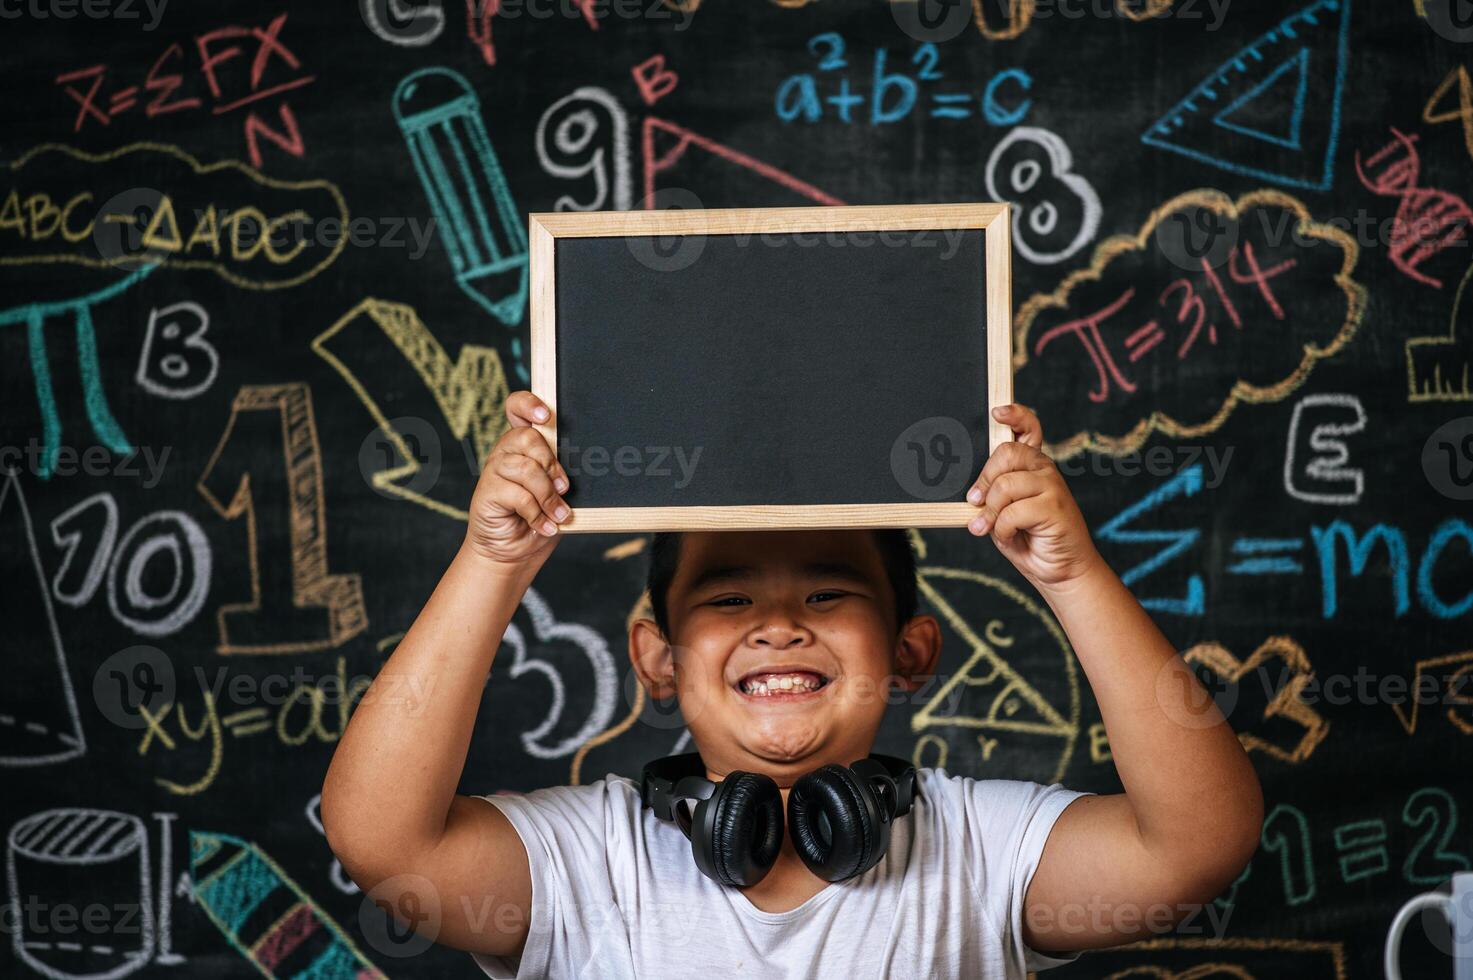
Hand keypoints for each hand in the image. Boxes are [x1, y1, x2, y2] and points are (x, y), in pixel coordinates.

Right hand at [464, 391, 571, 567]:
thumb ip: (562, 474)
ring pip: (525, 468)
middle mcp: (506, 452)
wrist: (515, 552)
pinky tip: (545, 526)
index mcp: (524, 445)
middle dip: (551, 465)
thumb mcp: (558, 493)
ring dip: (547, 496)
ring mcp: (494, 471)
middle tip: (564, 488)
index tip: (546, 417)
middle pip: (527, 438)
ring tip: (559, 515)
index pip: (517, 408)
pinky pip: (518, 495)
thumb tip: (584, 464)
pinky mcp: (486, 492)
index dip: (529, 405)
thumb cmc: (540, 518)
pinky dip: (537, 514)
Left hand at [965, 404, 1101, 589]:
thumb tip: (971, 494)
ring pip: (1005, 486)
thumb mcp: (1003, 512)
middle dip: (984, 480)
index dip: (1015, 416)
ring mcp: (1053, 486)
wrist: (1059, 570)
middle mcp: (1045, 469)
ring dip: (991, 513)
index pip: (1029, 428)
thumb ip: (992, 494)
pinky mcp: (1056, 507)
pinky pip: (1013, 511)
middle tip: (974, 503)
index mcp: (1032, 465)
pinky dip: (1002, 530)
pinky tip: (1011, 538)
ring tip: (991, 529)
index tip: (997, 413)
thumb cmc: (1028, 538)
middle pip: (1006, 453)